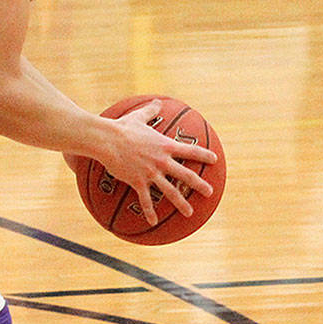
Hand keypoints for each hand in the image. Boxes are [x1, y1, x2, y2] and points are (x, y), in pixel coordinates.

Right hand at [103, 99, 218, 225]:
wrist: (107, 140)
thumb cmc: (122, 127)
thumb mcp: (138, 116)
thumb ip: (150, 111)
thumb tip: (158, 102)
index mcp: (164, 145)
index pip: (190, 151)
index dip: (204, 155)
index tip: (214, 160)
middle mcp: (162, 161)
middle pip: (186, 175)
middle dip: (200, 184)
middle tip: (210, 192)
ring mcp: (151, 173)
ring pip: (171, 191)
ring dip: (181, 202)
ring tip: (190, 212)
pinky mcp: (138, 182)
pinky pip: (146, 200)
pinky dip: (150, 211)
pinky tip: (153, 221)